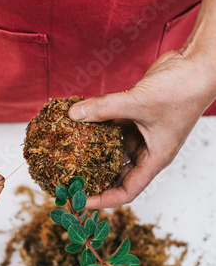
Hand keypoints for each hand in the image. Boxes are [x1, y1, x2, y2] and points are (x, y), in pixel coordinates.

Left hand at [69, 47, 215, 207]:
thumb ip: (104, 108)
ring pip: (113, 147)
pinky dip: (97, 123)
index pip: (127, 191)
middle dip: (95, 176)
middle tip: (69, 176)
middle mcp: (147, 149)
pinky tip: (80, 121)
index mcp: (155, 158)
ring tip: (69, 151)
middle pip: (117, 172)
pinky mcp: (136, 114)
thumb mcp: (139, 102)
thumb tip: (74, 114)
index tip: (80, 200)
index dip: (103, 199)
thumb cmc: (182, 91)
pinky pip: (113, 125)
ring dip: (93, 148)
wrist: (195, 65)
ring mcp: (141, 131)